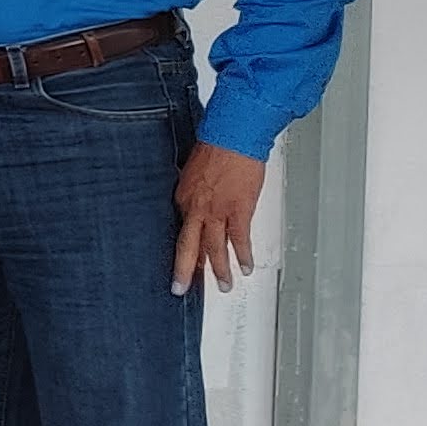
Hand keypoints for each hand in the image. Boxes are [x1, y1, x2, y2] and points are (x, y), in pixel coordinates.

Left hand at [173, 141, 266, 294]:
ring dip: (219, 270)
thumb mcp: (192, 172)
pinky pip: (239, 239)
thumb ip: (193, 193)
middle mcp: (196, 209)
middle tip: (181, 288)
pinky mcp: (239, 211)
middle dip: (184, 270)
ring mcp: (217, 212)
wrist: (232, 137)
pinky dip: (243, 256)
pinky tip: (245, 268)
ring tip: (222, 286)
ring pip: (214, 248)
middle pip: (188, 246)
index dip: (184, 248)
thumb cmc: (215, 148)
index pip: (181, 230)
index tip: (185, 262)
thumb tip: (197, 205)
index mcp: (183, 199)